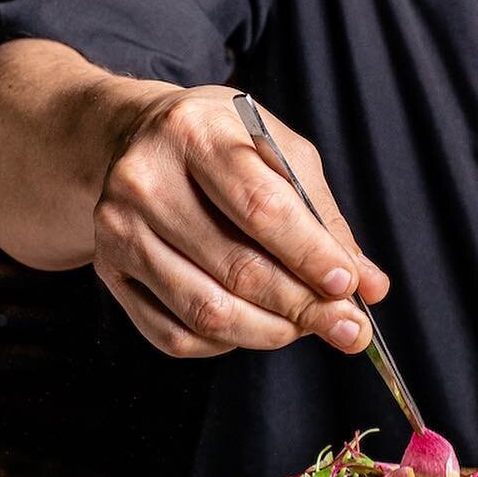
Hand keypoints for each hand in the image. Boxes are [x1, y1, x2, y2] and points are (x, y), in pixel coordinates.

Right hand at [92, 84, 389, 358]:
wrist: (136, 138)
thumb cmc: (220, 142)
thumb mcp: (277, 151)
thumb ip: (322, 217)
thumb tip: (369, 285)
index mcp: (194, 133)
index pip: (261, 208)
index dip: (310, 255)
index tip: (349, 286)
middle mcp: (145, 180)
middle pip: (235, 268)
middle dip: (302, 306)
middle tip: (346, 327)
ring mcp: (118, 229)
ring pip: (205, 312)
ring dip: (270, 332)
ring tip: (305, 327)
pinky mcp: (108, 270)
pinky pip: (174, 334)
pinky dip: (225, 343)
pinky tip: (253, 325)